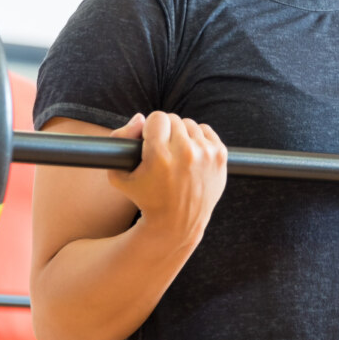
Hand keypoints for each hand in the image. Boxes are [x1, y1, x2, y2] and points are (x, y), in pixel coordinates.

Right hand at [106, 111, 227, 245]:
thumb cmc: (144, 197)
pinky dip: (198, 138)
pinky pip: (206, 130)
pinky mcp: (220, 156)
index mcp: (160, 156)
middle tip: (163, 148)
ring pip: (190, 124)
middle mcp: (186, 153)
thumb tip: (140, 117)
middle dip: (166, 130)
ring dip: (182, 134)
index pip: (157, 117)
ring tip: (176, 153)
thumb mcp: (118, 175)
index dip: (150, 127)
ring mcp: (206, 154)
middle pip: (173, 119)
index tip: (150, 140)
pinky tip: (191, 154)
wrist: (177, 222)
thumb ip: (119, 138)